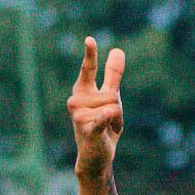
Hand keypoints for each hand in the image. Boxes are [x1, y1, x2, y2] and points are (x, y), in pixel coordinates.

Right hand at [68, 37, 126, 179]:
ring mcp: (80, 115)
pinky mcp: (88, 129)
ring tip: (105, 129)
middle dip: (118, 109)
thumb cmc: (102, 125)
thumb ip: (112, 75)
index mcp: (81, 91)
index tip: (90, 39)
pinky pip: (103, 118)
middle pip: (113, 94)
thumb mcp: (110, 97)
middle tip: (108, 120)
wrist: (96, 155)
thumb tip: (118, 50)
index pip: (88, 69)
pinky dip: (107, 118)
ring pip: (115, 106)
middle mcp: (76, 100)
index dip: (90, 54)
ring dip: (117, 121)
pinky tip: (108, 114)